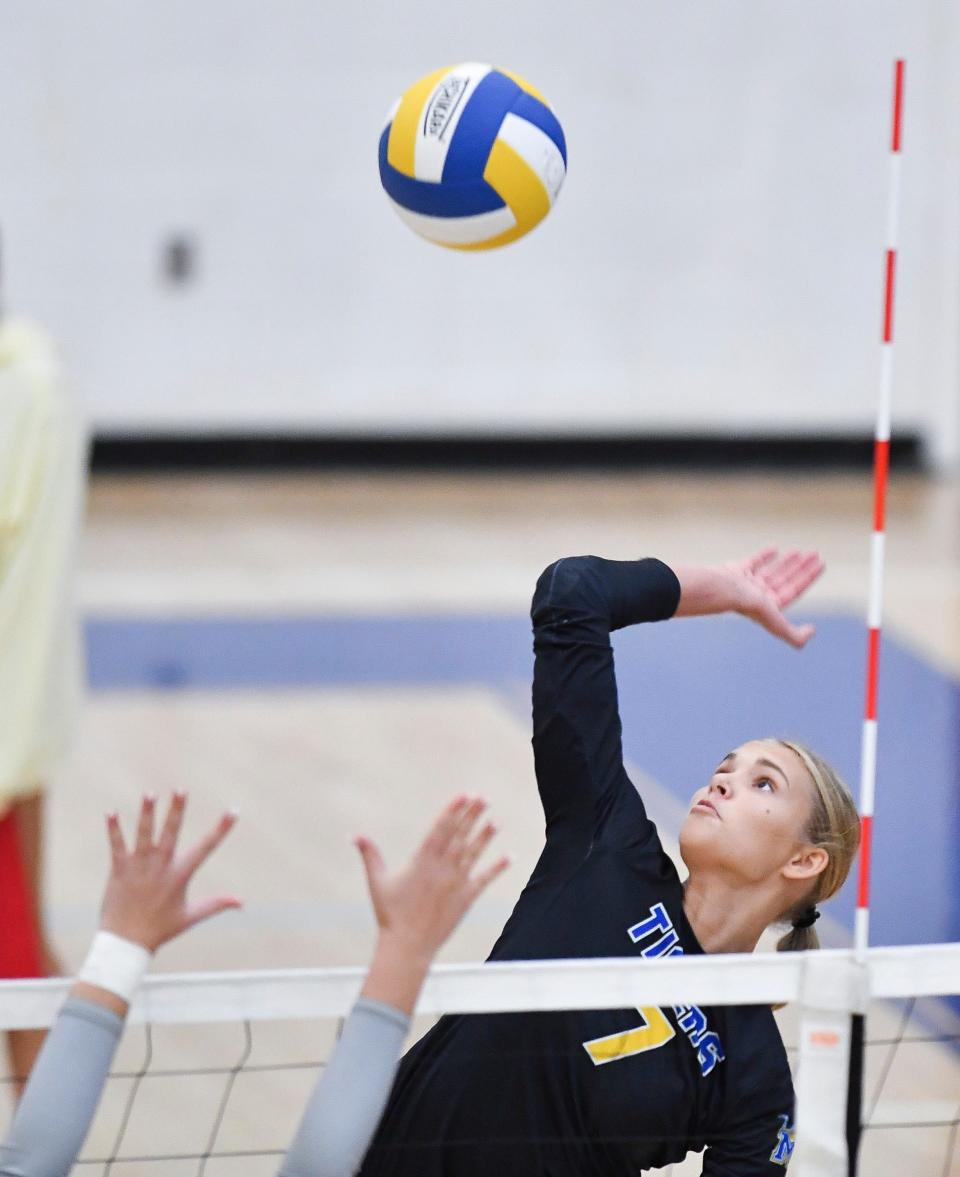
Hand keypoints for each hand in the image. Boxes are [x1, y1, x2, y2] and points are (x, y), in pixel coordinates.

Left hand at [100, 792, 240, 952]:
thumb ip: (216, 904)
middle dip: (176, 811)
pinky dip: (114, 829)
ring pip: (144, 835)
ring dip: (147, 814)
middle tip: (182, 790)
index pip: (206, 848)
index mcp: (180, 876)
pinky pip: (117, 845)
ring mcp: (139, 867)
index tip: (233, 811)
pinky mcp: (119, 870)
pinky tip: (111, 812)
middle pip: (171, 834)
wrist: (126, 944)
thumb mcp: (190, 917)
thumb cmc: (160, 930)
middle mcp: (160, 868)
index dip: (221, 829)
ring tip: (150, 793)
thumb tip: (242, 902)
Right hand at [356, 796, 508, 964]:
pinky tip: (509, 857)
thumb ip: (370, 856)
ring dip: (485, 836)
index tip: (464, 795)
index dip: (453, 810)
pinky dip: (497, 868)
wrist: (407, 947)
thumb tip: (355, 836)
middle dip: (472, 815)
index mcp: (422, 861)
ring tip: (496, 820)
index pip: (441, 829)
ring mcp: (456, 883)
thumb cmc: (389, 914)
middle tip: (483, 798)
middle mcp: (442, 869)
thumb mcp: (377, 882)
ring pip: (474, 854)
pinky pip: (484, 880)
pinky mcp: (466, 899)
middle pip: (460, 836)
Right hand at [675, 547, 823, 648]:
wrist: (718, 589)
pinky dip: (764, 556)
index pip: (794, 590)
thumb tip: (812, 631)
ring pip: (772, 570)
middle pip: (785, 579)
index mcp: (768, 607)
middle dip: (801, 567)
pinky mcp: (735, 571)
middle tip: (815, 553)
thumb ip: (793, 634)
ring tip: (800, 551)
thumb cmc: (745, 605)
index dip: (808, 577)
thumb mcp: (775, 622)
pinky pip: (753, 562)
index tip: (821, 564)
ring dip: (787, 561)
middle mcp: (758, 596)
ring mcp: (746, 583)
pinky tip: (775, 549)